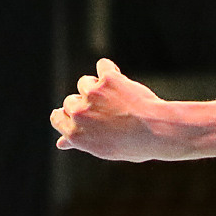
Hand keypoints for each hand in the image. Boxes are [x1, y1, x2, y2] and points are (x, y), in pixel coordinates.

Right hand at [50, 59, 173, 159]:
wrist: (158, 132)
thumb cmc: (134, 145)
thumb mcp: (104, 150)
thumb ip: (81, 142)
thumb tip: (61, 143)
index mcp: (75, 134)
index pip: (57, 117)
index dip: (69, 115)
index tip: (85, 117)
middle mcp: (78, 114)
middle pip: (70, 100)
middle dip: (87, 104)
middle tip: (110, 114)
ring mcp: (92, 95)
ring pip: (85, 83)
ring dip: (99, 87)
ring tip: (120, 100)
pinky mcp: (107, 79)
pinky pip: (103, 66)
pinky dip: (110, 69)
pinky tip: (120, 78)